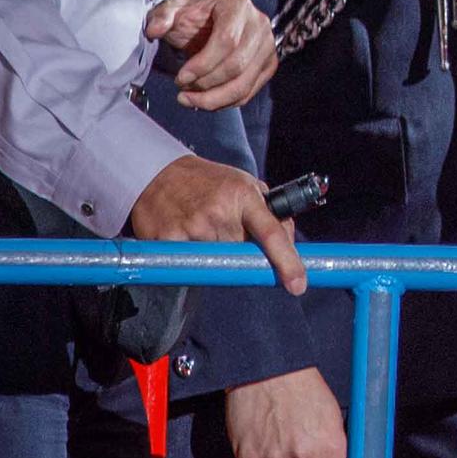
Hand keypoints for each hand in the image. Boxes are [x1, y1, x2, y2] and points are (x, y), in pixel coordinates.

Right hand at [127, 154, 308, 292]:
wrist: (158, 172)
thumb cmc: (208, 182)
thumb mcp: (244, 184)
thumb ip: (270, 212)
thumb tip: (289, 244)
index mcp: (243, 195)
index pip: (272, 233)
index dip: (287, 262)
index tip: (298, 285)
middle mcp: (219, 211)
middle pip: (242, 254)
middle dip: (239, 250)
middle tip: (224, 231)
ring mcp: (192, 226)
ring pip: (216, 262)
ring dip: (214, 253)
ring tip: (201, 228)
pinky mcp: (169, 239)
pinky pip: (188, 263)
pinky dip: (189, 255)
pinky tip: (183, 235)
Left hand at [149, 0, 277, 109]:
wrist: (214, 21)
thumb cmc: (196, 16)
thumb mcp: (175, 9)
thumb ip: (162, 16)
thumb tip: (154, 30)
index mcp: (237, 6)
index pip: (226, 41)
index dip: (203, 65)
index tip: (181, 78)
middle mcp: (259, 25)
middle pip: (236, 66)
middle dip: (206, 85)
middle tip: (182, 90)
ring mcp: (267, 47)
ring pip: (244, 85)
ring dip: (213, 99)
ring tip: (190, 99)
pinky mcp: (268, 66)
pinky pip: (248, 93)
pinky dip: (224, 103)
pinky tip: (204, 100)